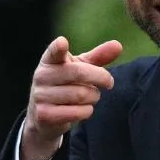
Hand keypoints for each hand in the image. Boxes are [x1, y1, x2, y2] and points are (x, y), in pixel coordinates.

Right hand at [20, 36, 122, 159]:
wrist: (43, 116)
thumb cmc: (65, 85)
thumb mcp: (79, 69)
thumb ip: (97, 57)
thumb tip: (118, 45)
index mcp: (49, 61)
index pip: (54, 52)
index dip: (58, 47)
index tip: (63, 42)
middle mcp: (41, 76)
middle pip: (80, 73)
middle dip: (101, 78)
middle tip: (109, 83)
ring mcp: (41, 96)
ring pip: (81, 94)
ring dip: (94, 97)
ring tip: (91, 97)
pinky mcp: (44, 115)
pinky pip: (77, 112)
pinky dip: (87, 111)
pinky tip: (84, 109)